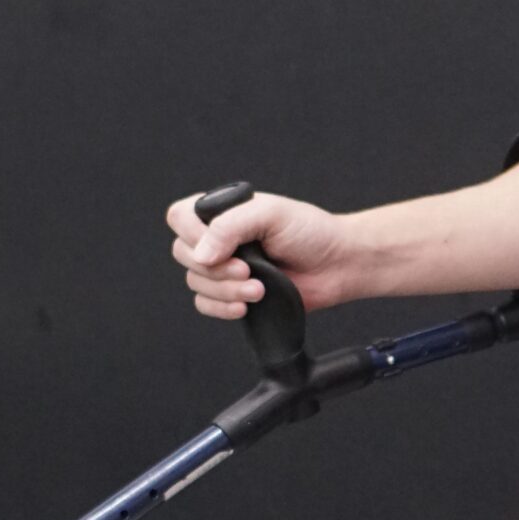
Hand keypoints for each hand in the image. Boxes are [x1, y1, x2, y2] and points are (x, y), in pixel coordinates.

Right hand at [164, 189, 351, 318]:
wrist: (339, 264)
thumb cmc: (311, 232)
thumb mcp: (271, 214)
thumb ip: (231, 226)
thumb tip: (202, 254)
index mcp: (223, 212)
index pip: (180, 216)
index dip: (191, 234)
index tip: (222, 246)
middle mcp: (218, 238)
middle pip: (183, 254)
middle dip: (215, 268)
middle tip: (247, 269)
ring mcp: (225, 267)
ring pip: (196, 282)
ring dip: (225, 290)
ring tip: (259, 288)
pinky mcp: (233, 294)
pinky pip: (205, 304)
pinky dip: (221, 308)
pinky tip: (245, 306)